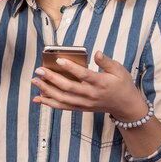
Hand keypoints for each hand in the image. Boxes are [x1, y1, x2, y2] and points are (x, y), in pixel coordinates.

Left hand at [31, 51, 146, 119]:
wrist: (126, 106)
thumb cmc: (122, 85)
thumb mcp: (120, 70)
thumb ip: (106, 61)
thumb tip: (97, 53)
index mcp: (101, 83)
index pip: (84, 75)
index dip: (71, 68)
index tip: (59, 60)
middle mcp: (91, 94)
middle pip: (68, 87)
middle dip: (52, 79)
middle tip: (39, 70)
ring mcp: (85, 103)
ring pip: (63, 99)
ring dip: (46, 90)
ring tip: (34, 81)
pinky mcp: (81, 108)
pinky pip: (63, 107)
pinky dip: (49, 103)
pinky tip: (38, 98)